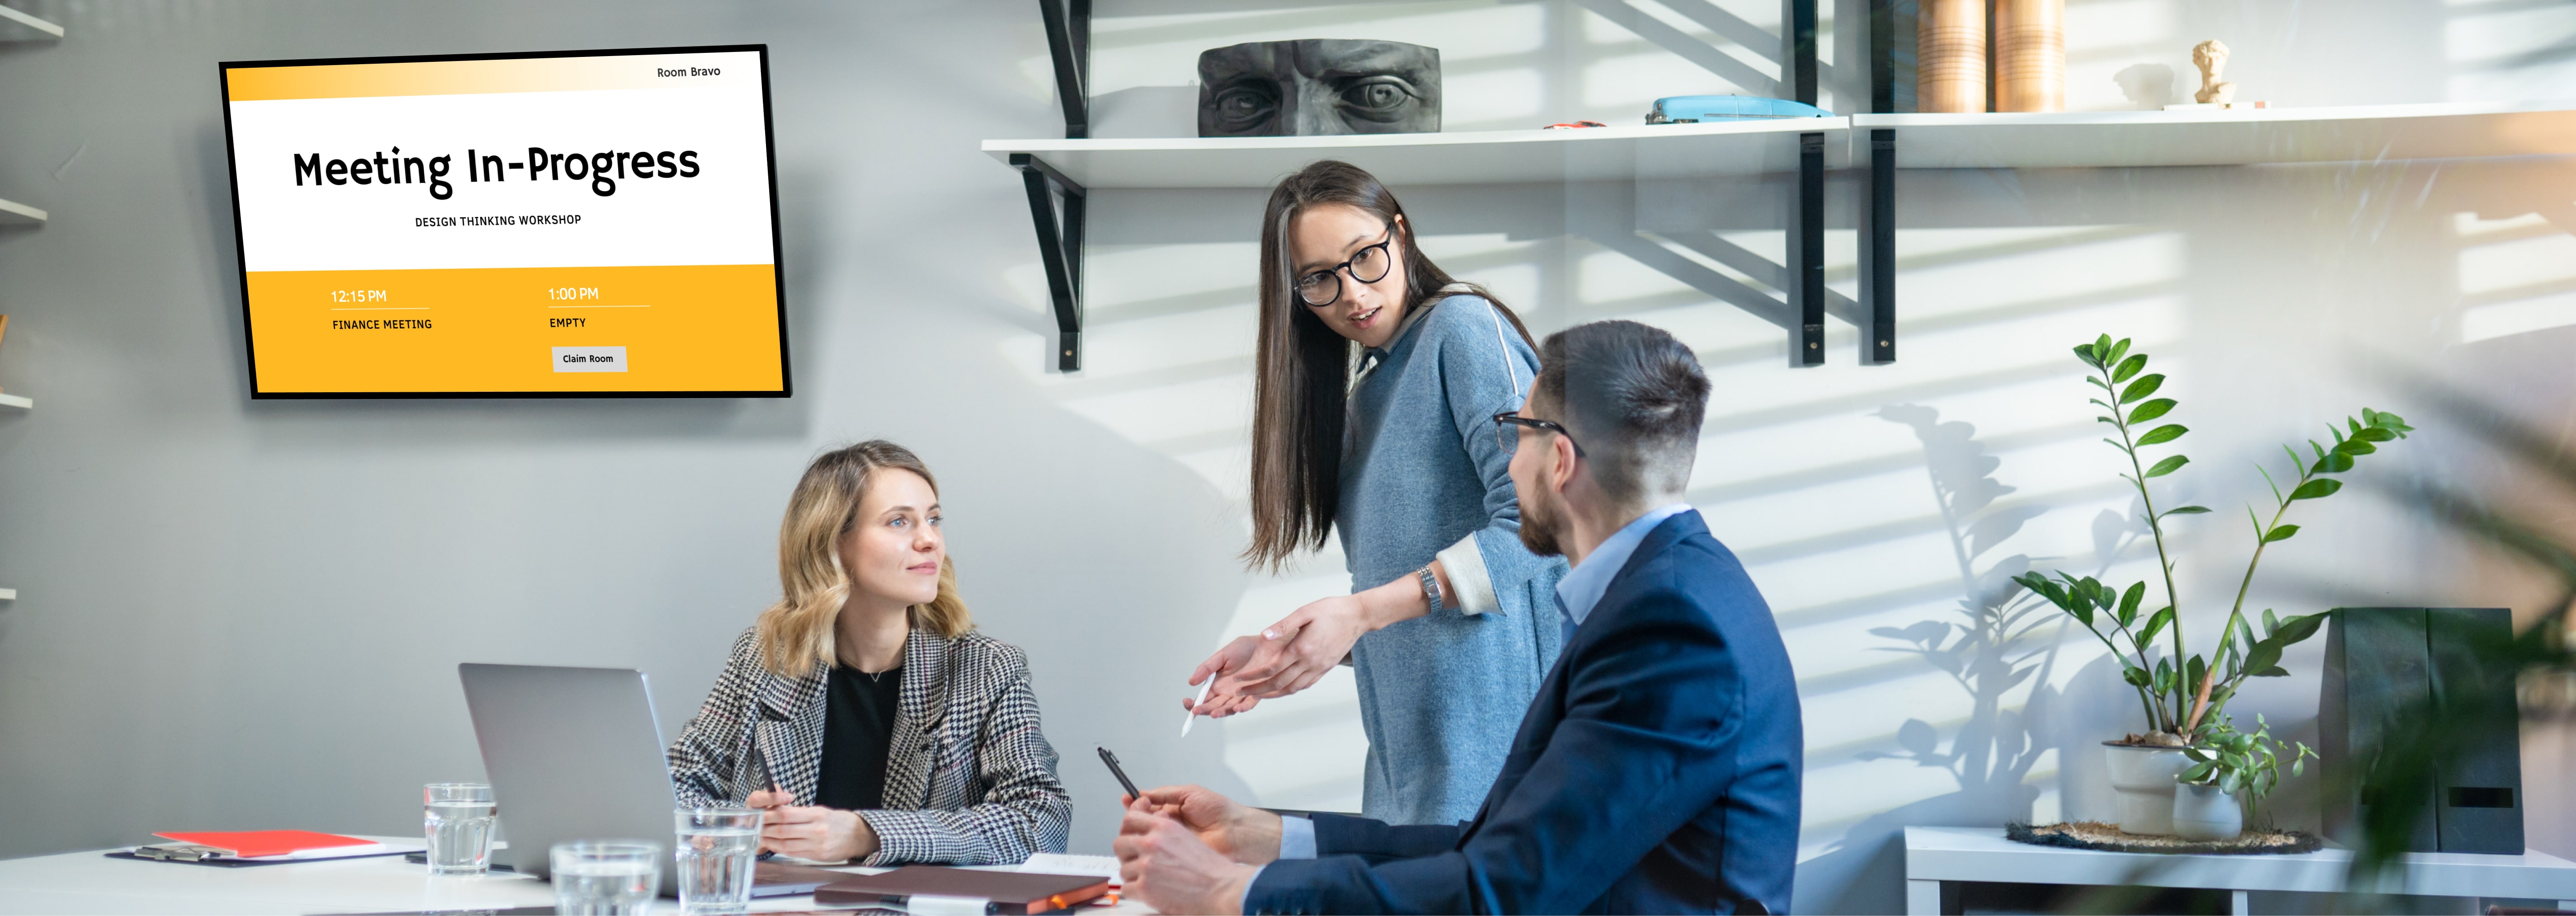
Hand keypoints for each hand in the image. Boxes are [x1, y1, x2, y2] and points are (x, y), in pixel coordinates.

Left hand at [757, 803, 877, 861]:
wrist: (859, 836)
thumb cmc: (840, 822)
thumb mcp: (822, 811)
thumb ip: (802, 813)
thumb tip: (779, 812)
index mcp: (818, 815)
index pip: (787, 814)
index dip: (770, 815)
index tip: (760, 814)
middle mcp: (818, 830)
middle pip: (784, 830)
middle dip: (766, 829)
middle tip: (755, 827)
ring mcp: (818, 845)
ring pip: (786, 844)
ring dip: (771, 841)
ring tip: (761, 837)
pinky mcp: (818, 856)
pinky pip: (794, 853)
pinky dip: (781, 849)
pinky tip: (774, 845)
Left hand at [1116, 794, 1257, 915]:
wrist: (1220, 888)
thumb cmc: (1210, 867)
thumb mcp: (1186, 836)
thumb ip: (1165, 828)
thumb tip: (1153, 820)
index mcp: (1163, 827)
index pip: (1130, 818)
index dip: (1127, 825)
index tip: (1129, 829)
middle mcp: (1152, 843)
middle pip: (1119, 843)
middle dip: (1126, 852)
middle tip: (1135, 860)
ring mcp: (1146, 865)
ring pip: (1123, 869)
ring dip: (1133, 875)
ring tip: (1149, 879)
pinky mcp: (1144, 887)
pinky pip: (1126, 889)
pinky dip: (1135, 893)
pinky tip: (1149, 892)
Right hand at [1124, 784, 1281, 864]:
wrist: (1235, 831)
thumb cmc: (1219, 810)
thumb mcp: (1189, 793)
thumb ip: (1165, 793)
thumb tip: (1144, 793)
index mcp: (1174, 808)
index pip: (1147, 807)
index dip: (1135, 804)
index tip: (1126, 798)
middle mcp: (1171, 825)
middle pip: (1143, 822)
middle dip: (1135, 815)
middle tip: (1137, 809)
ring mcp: (1171, 841)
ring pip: (1147, 836)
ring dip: (1143, 828)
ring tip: (1151, 821)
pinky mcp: (1175, 854)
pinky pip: (1157, 850)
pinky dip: (1151, 844)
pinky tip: (1152, 837)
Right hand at [1186, 636, 1262, 718]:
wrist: (1266, 644)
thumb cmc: (1245, 648)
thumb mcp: (1222, 655)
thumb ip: (1207, 668)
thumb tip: (1191, 682)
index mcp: (1216, 684)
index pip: (1202, 698)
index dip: (1193, 702)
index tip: (1187, 702)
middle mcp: (1227, 692)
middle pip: (1213, 706)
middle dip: (1203, 710)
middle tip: (1196, 710)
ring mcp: (1241, 695)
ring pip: (1228, 708)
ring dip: (1221, 712)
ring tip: (1214, 713)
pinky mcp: (1256, 694)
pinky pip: (1248, 704)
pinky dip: (1242, 708)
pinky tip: (1236, 708)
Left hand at [1231, 594, 1371, 698]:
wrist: (1357, 616)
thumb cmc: (1331, 610)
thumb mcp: (1305, 612)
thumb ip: (1283, 626)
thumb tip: (1264, 636)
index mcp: (1302, 648)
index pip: (1272, 669)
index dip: (1253, 676)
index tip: (1239, 680)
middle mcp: (1310, 662)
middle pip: (1279, 683)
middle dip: (1258, 690)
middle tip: (1241, 693)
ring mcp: (1319, 668)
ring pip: (1292, 688)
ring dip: (1273, 694)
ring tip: (1257, 695)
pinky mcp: (1325, 669)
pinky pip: (1305, 685)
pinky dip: (1291, 690)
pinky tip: (1282, 689)